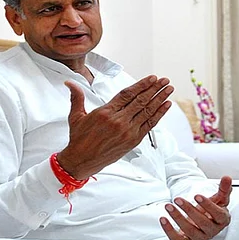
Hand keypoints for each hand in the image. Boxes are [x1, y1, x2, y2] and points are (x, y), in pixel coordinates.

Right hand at [56, 75, 173, 179]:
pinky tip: (166, 106)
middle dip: (155, 89)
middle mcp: (118, 121)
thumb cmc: (79, 138)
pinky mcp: (132, 141)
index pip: (128, 94)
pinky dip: (159, 114)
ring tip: (169, 89)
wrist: (82, 161)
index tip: (152, 78)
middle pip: (141, 100)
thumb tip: (69, 83)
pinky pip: (149, 125)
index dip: (141, 85)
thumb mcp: (75, 116)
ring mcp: (127, 131)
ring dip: (160, 99)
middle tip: (165, 80)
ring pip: (147, 111)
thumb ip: (77, 97)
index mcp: (105, 112)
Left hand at [159, 176, 231, 239]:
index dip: (208, 205)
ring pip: (189, 230)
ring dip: (177, 218)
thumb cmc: (211, 211)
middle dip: (189, 210)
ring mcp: (199, 237)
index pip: (217, 214)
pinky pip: (177, 239)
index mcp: (222, 220)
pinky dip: (169, 230)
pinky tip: (163, 219)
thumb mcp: (219, 199)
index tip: (197, 195)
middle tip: (178, 199)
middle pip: (202, 223)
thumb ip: (223, 189)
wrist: (203, 222)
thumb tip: (227, 178)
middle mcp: (211, 231)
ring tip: (168, 206)